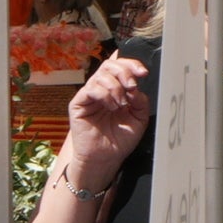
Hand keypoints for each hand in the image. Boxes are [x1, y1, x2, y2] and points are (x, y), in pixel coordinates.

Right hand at [65, 55, 152, 184]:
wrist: (106, 157)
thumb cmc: (121, 140)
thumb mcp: (139, 119)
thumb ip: (140, 101)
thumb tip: (135, 87)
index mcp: (117, 90)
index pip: (121, 67)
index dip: (132, 65)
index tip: (143, 73)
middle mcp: (102, 89)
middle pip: (109, 65)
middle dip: (124, 72)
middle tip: (131, 87)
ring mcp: (89, 95)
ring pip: (100, 76)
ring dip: (115, 88)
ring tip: (120, 105)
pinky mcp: (78, 103)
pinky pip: (91, 89)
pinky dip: (104, 95)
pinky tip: (111, 108)